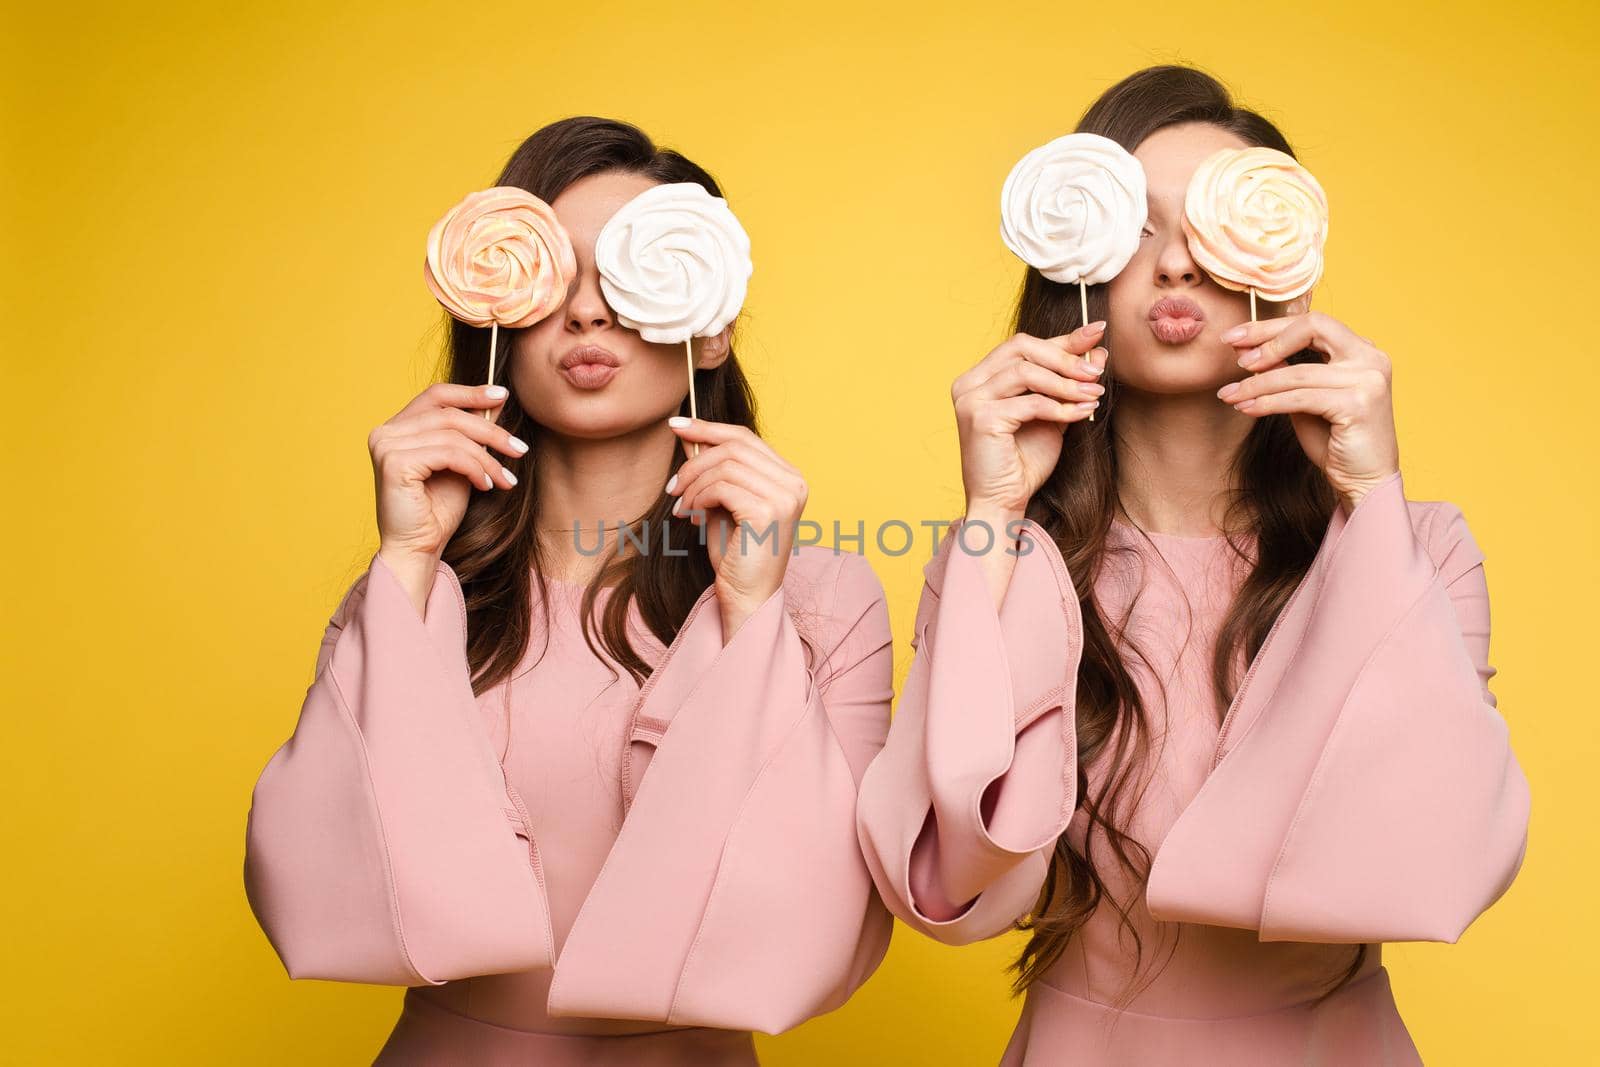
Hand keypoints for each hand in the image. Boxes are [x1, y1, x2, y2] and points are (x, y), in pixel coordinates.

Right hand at [371, 383, 526, 572]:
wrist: (419, 549)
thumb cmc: (438, 510)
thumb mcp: (463, 462)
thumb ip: (473, 432)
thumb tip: (497, 400)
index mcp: (397, 428)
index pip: (436, 395)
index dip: (470, 392)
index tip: (502, 395)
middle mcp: (385, 432)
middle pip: (449, 414)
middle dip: (491, 431)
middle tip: (520, 449)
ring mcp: (386, 446)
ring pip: (452, 435)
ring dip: (487, 457)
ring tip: (505, 478)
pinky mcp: (394, 463)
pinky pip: (448, 454)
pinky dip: (474, 468)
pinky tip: (486, 486)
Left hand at [664, 417, 806, 636]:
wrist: (746, 597)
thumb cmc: (735, 554)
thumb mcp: (723, 503)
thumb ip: (714, 470)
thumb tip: (689, 434)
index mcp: (789, 477)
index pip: (745, 438)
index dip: (708, 428)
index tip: (676, 426)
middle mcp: (794, 482)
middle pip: (734, 446)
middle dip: (694, 460)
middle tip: (672, 486)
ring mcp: (785, 496)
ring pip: (724, 465)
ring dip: (693, 484)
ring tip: (682, 507)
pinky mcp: (768, 510)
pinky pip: (721, 487)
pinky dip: (698, 499)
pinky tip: (691, 518)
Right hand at [952, 322, 1106, 518]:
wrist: (1003, 502)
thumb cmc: (1024, 462)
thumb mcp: (1053, 414)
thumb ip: (1068, 384)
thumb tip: (1098, 353)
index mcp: (980, 378)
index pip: (1023, 346)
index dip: (1062, 339)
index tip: (1097, 332)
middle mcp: (969, 383)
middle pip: (1021, 347)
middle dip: (1064, 357)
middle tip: (1095, 373)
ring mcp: (971, 399)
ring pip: (1026, 372)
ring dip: (1066, 382)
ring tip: (1094, 395)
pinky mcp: (980, 418)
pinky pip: (1030, 403)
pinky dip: (1060, 406)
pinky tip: (1081, 413)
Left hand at [1218, 311, 1400, 511]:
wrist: (1365, 480)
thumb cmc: (1335, 440)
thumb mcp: (1303, 399)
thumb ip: (1282, 372)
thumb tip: (1245, 350)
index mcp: (1362, 350)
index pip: (1313, 323)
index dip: (1270, 327)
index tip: (1235, 337)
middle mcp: (1370, 358)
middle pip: (1312, 328)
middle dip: (1266, 339)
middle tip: (1235, 358)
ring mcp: (1368, 380)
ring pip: (1297, 372)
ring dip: (1256, 384)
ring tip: (1230, 395)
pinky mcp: (1358, 404)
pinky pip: (1300, 397)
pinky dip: (1267, 402)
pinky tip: (1246, 408)